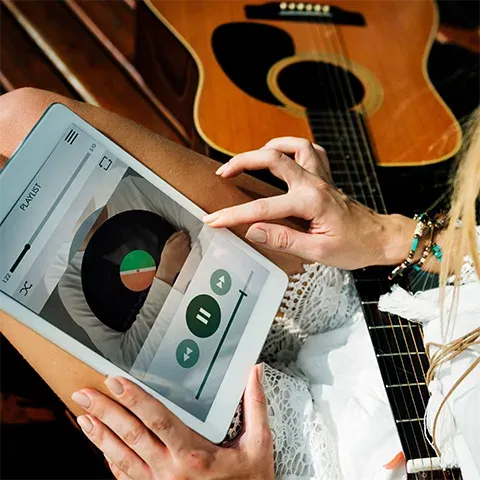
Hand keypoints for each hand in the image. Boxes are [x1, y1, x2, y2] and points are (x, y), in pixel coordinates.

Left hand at [71, 365, 273, 479]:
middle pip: (131, 436)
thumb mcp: (258, 445)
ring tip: (83, 417)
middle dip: (106, 412)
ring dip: (100, 436)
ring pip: (121, 458)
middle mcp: (170, 470)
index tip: (116, 382)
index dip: (134, 399)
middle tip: (86, 394)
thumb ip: (254, 406)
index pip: (157, 419)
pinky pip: (126, 478)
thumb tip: (253, 374)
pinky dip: (110, 462)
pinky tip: (101, 450)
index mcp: (193, 454)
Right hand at [156, 231, 190, 284]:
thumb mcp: (167, 243)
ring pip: (188, 244)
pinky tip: (181, 254)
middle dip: (184, 239)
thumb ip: (174, 235)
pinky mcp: (189, 255)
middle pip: (188, 238)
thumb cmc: (166, 256)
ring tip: (179, 250)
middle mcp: (185, 244)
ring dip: (185, 245)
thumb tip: (179, 232)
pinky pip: (189, 250)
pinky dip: (186, 251)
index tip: (180, 236)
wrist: (169, 267)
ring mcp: (188, 250)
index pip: (184, 233)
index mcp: (179, 240)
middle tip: (179, 243)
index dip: (182, 235)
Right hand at [204, 137, 415, 269]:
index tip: (214, 220)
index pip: (263, 208)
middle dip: (242, 162)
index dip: (234, 214)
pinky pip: (309, 151)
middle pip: (273, 159)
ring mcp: (320, 177)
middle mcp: (314, 183)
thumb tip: (252, 230)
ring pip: (292, 147)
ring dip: (268, 148)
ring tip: (249, 159)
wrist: (380, 238)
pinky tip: (282, 156)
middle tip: (222, 173)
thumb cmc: (354, 247)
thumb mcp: (318, 252)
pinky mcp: (325, 178)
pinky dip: (292, 148)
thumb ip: (283, 239)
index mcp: (310, 202)